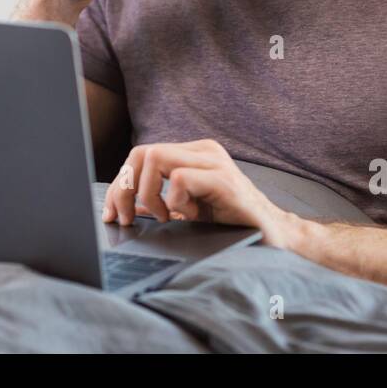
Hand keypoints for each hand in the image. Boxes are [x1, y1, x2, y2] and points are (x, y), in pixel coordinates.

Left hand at [102, 139, 301, 248]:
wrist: (274, 237)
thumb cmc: (230, 224)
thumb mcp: (187, 210)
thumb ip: (159, 201)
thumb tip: (122, 206)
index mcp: (192, 154)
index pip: (141, 155)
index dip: (119, 184)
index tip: (112, 212)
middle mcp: (202, 151)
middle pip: (141, 152)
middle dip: (123, 188)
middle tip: (126, 218)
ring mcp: (214, 161)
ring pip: (155, 157)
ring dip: (148, 193)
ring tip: (163, 217)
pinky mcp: (223, 179)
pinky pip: (180, 178)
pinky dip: (174, 201)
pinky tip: (188, 216)